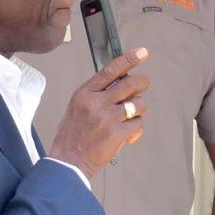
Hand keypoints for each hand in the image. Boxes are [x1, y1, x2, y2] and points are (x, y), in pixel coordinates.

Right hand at [49, 48, 149, 178]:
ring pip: (138, 104)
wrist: (69, 161)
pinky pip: (138, 124)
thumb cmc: (71, 136)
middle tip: (144, 84)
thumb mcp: (77, 107)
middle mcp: (97, 103)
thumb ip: (96, 94)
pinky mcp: (118, 134)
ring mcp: (108, 118)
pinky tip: (129, 134)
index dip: (128, 60)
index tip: (141, 53)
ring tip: (131, 117)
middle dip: (142, 82)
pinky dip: (137, 128)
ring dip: (140, 109)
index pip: (110, 70)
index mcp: (84, 94)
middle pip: (130, 84)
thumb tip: (119, 85)